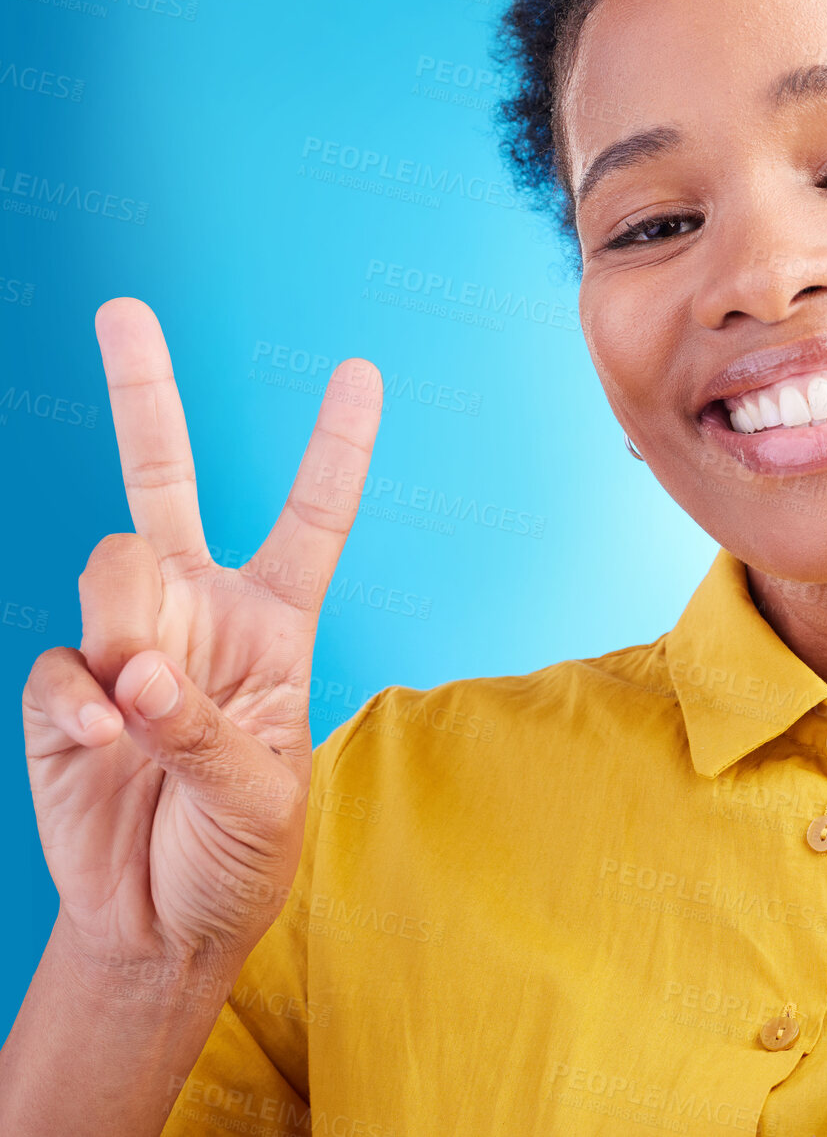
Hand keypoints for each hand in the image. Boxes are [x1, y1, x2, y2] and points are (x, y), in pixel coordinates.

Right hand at [20, 297, 382, 982]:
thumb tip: (131, 668)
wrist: (161, 922)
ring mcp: (123, 641)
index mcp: (274, 620)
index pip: (311, 516)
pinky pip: (59, 662)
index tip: (360, 371)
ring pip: (109, 564)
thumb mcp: (261, 794)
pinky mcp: (63, 689)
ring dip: (126, 627)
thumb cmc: (238, 852)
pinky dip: (79, 703)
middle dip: (145, 394)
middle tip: (122, 310)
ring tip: (144, 707)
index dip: (335, 447)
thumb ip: (200, 725)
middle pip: (164, 481)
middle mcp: (196, 611)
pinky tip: (101, 744)